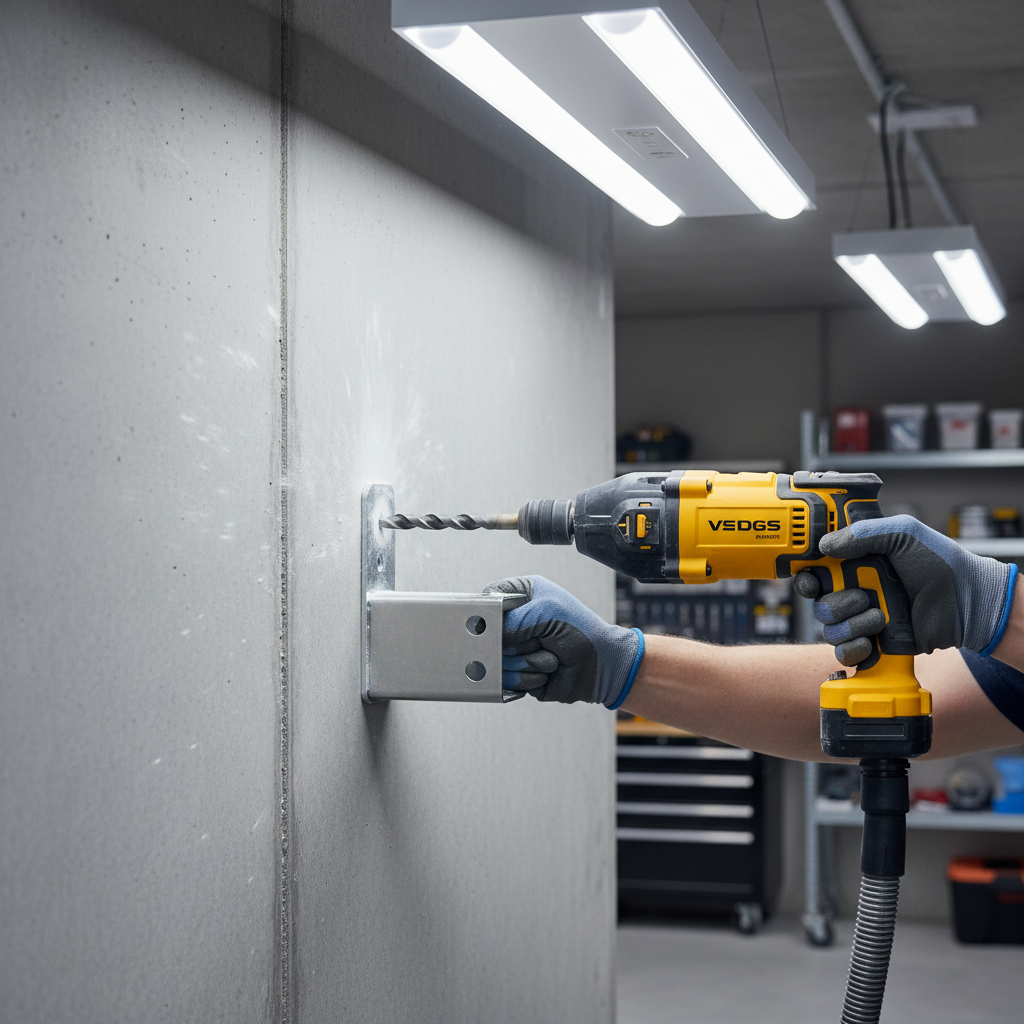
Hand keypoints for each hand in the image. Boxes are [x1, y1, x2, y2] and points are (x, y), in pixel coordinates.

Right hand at [483, 575, 643, 706]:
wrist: (602, 665)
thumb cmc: (582, 631)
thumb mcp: (546, 611)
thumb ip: (513, 618)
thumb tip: (492, 637)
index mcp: (522, 597)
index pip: (489, 599)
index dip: (491, 613)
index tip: (503, 621)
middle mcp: (517, 622)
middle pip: (490, 635)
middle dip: (517, 643)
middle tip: (540, 640)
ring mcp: (517, 649)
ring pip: (499, 660)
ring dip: (528, 662)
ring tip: (550, 657)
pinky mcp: (519, 672)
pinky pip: (509, 680)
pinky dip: (530, 677)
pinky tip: (548, 671)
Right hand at [795, 514, 1018, 665]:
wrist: (967, 602)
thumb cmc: (941, 564)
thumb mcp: (903, 534)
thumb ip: (863, 533)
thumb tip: (825, 545)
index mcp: (855, 565)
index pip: (814, 572)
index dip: (805, 577)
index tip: (810, 578)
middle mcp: (853, 592)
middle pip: (816, 603)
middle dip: (835, 601)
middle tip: (862, 596)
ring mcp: (862, 619)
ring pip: (828, 629)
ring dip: (852, 624)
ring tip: (880, 617)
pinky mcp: (873, 644)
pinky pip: (844, 652)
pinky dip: (854, 648)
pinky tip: (872, 641)